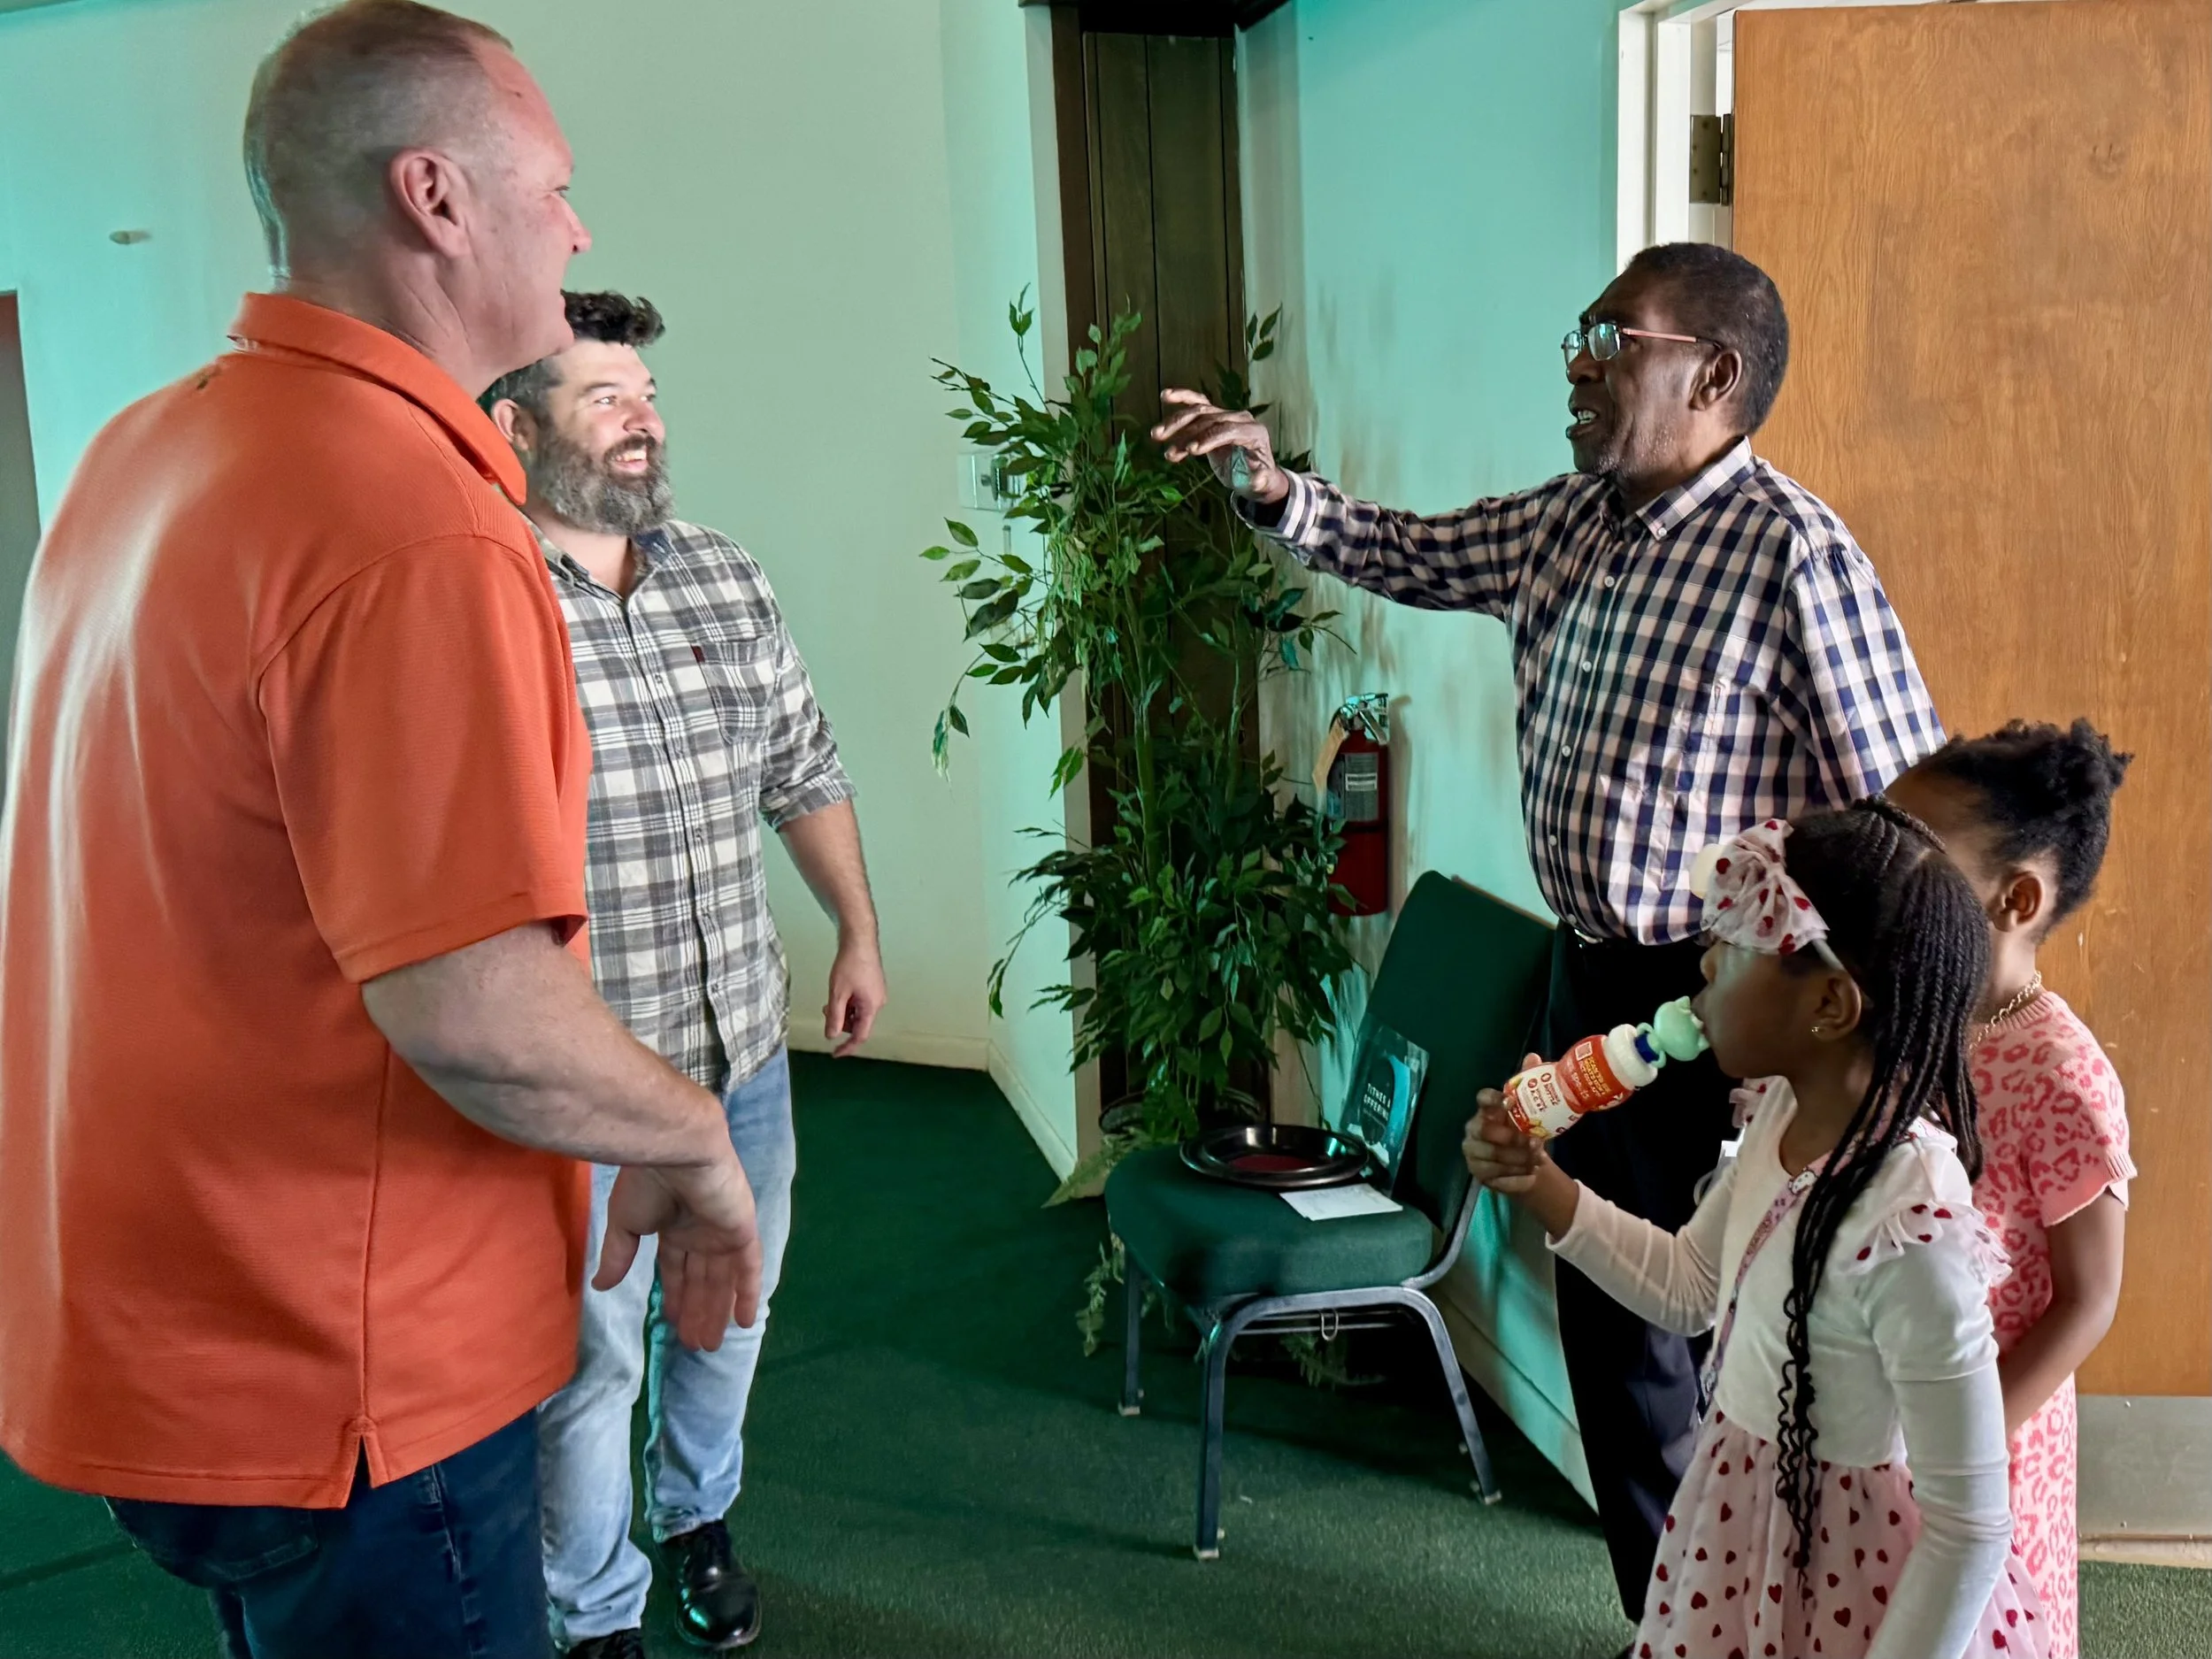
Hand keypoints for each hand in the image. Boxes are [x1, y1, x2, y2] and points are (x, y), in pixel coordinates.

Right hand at [595, 1153, 762, 1348]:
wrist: (675, 1153)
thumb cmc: (646, 1183)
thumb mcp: (624, 1223)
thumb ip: (618, 1256)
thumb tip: (599, 1286)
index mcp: (673, 1225)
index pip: (675, 1268)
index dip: (674, 1295)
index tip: (669, 1322)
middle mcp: (700, 1230)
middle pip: (701, 1279)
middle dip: (696, 1311)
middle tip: (693, 1345)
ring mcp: (723, 1231)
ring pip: (722, 1281)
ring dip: (716, 1312)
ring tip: (709, 1346)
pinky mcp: (742, 1231)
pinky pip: (749, 1269)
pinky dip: (748, 1294)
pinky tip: (744, 1323)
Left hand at [824, 935, 886, 1054]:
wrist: (860, 939)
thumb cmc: (850, 964)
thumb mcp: (837, 993)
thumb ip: (835, 1017)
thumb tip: (832, 1036)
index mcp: (872, 1006)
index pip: (860, 1035)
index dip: (847, 1047)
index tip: (835, 1054)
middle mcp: (878, 1002)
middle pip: (859, 1023)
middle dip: (842, 1021)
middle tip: (827, 1009)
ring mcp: (877, 993)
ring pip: (859, 1012)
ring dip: (844, 1010)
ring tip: (833, 997)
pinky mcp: (874, 985)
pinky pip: (861, 1002)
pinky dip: (849, 1002)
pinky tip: (841, 990)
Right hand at [1151, 388, 1289, 502]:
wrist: (1255, 472)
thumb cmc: (1259, 478)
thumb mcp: (1262, 483)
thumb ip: (1259, 479)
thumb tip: (1257, 479)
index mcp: (1254, 432)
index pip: (1228, 430)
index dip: (1209, 438)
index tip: (1191, 451)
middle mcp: (1240, 419)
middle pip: (1210, 418)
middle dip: (1187, 432)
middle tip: (1169, 448)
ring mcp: (1226, 415)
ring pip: (1198, 412)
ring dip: (1176, 423)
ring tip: (1156, 436)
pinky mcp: (1214, 417)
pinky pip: (1198, 402)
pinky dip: (1182, 398)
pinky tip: (1164, 396)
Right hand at [1462, 1094, 1549, 1195]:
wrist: (1521, 1166)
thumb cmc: (1523, 1139)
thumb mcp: (1529, 1128)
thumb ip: (1531, 1121)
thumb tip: (1543, 1119)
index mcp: (1487, 1111)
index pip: (1483, 1098)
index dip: (1494, 1099)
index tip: (1510, 1102)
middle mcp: (1474, 1128)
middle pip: (1484, 1129)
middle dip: (1511, 1137)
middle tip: (1533, 1143)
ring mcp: (1472, 1150)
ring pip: (1493, 1153)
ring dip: (1520, 1158)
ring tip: (1538, 1161)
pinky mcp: (1477, 1170)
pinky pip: (1496, 1172)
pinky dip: (1517, 1173)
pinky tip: (1530, 1173)